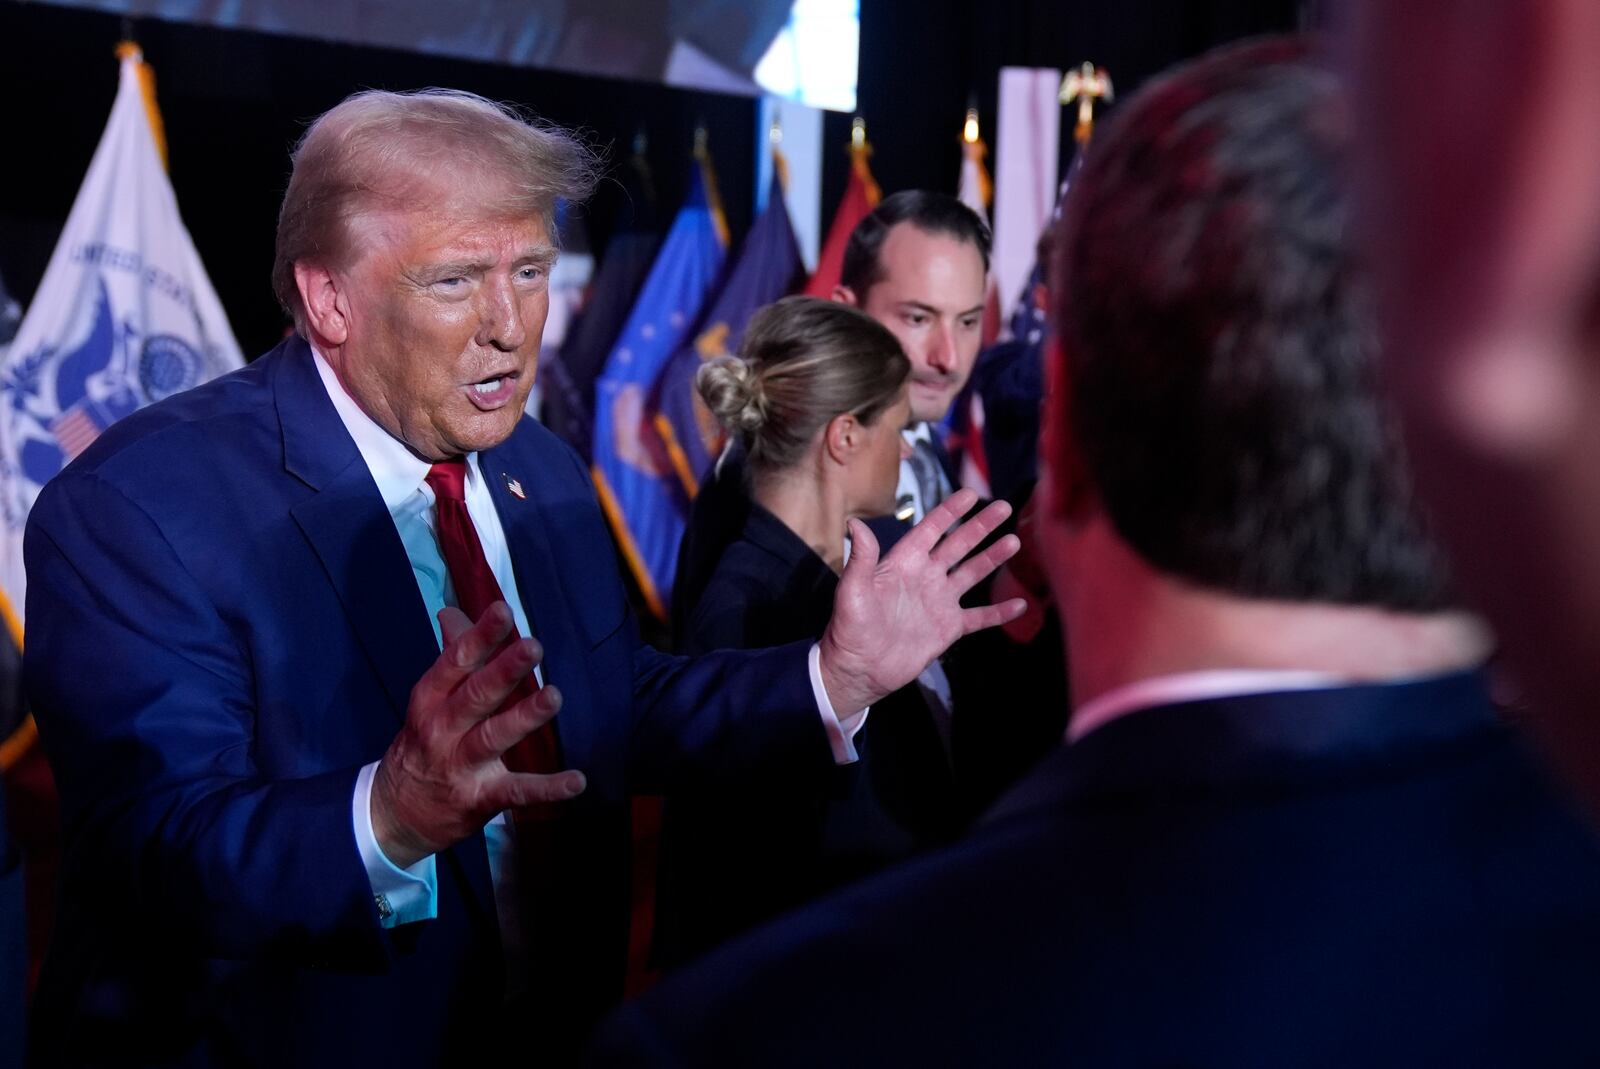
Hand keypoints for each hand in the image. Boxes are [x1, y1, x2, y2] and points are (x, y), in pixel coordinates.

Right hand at [370, 602, 585, 867]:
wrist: (394, 814)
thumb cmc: (422, 744)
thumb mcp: (428, 700)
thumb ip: (451, 655)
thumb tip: (452, 611)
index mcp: (431, 699)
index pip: (455, 662)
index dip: (479, 636)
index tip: (503, 610)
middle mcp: (442, 729)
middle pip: (475, 695)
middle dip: (504, 670)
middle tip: (533, 647)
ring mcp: (461, 765)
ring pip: (494, 737)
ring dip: (524, 717)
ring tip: (553, 696)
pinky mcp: (480, 798)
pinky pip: (517, 791)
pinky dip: (548, 789)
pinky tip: (577, 781)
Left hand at [818, 488, 1027, 713]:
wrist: (859, 669)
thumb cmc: (850, 628)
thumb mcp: (853, 590)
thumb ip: (861, 558)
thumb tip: (855, 524)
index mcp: (904, 563)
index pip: (931, 530)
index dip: (950, 511)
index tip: (971, 495)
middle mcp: (925, 577)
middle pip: (958, 545)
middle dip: (980, 526)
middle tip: (1003, 508)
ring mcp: (939, 602)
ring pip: (972, 574)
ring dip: (993, 558)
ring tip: (1014, 541)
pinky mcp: (948, 628)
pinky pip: (979, 617)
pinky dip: (999, 612)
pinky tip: (1021, 605)